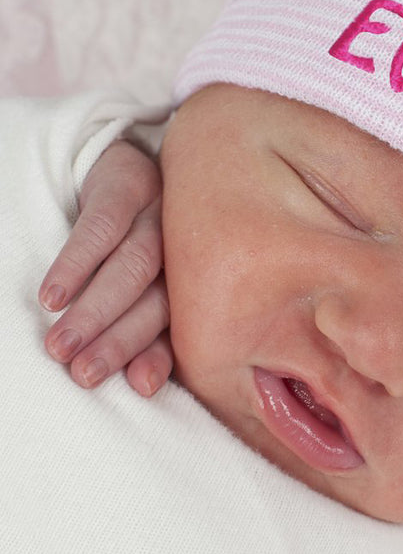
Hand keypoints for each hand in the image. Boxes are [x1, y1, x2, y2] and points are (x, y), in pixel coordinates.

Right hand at [39, 140, 172, 396]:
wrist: (139, 166)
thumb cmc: (149, 243)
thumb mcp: (156, 283)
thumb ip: (155, 334)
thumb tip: (144, 386)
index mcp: (200, 278)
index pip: (180, 323)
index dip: (160, 355)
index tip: (141, 387)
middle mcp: (188, 249)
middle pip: (157, 300)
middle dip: (120, 341)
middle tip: (83, 373)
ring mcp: (161, 215)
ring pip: (132, 267)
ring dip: (95, 310)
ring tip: (59, 346)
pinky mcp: (130, 186)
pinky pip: (103, 227)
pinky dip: (76, 263)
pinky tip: (51, 295)